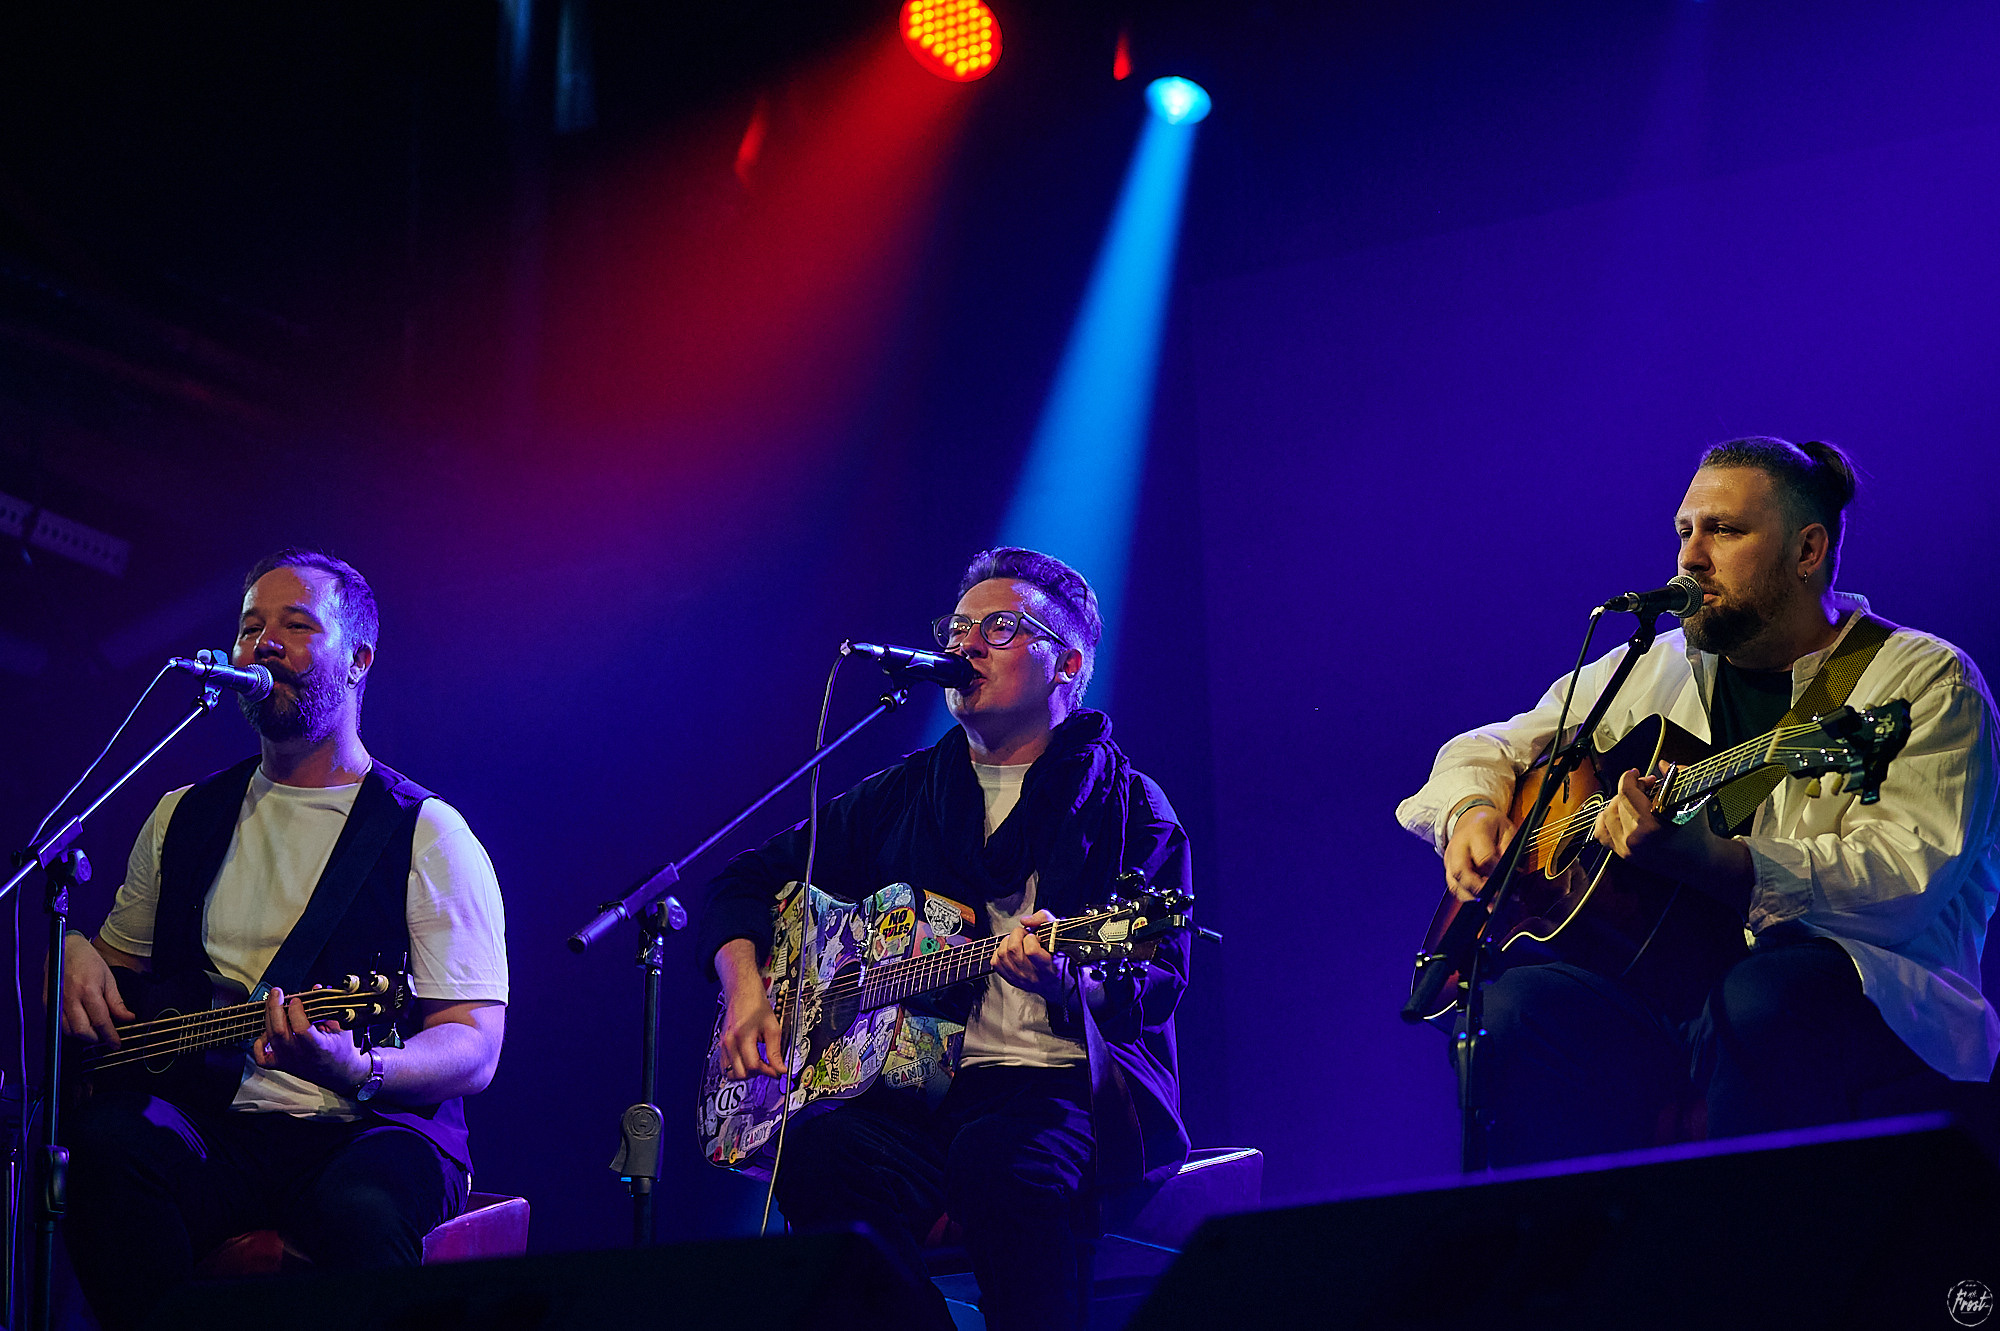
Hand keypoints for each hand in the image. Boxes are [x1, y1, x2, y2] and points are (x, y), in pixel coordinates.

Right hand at [59, 934, 133, 1044]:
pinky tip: (81, 1023)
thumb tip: (128, 1018)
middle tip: (106, 1036)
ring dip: (83, 1035)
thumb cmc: (88, 961)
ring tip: (94, 1029)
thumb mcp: (109, 978)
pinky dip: (70, 1029)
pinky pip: (59, 1025)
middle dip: (96, 1038)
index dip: (110, 1036)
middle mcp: (70, 998)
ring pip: (69, 1031)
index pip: (100, 1021)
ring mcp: (57, 1002)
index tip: (116, 1044)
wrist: (66, 949)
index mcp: (88, 990)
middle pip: (82, 1031)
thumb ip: (117, 1002)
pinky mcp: (48, 1004)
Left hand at [251, 987, 368, 1092]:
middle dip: (275, 1007)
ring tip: (273, 1003)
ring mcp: (287, 1061)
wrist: (339, 1074)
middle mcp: (299, 1055)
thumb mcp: (342, 1028)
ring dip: (269, 1017)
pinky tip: (267, 1031)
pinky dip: (259, 1042)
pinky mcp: (281, 1064)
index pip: (300, 1028)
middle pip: (279, 1031)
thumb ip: (327, 1009)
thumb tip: (316, 989)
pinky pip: (261, 1056)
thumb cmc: (341, 1051)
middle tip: (277, 992)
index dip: (296, 1011)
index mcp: (318, 1047)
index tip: (298, 999)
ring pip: (270, 1037)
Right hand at [718, 979, 785, 1081]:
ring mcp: (723, 1044)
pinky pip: (726, 1065)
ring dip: (746, 1073)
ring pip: (730, 1072)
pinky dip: (738, 1067)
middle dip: (756, 1074)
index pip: (753, 1065)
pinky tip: (749, 1060)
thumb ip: (776, 1050)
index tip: (777, 1070)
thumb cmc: (756, 1004)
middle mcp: (729, 1042)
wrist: (742, 991)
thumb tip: (780, 1068)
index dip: (768, 1071)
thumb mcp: (772, 1026)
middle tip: (769, 1067)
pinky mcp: (722, 1044)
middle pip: (740, 1073)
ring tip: (758, 1064)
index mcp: (742, 1036)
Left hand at [994, 910, 1067, 1001]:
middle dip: (1017, 935)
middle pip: (1013, 949)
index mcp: (1047, 966)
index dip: (1031, 938)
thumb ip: (1043, 919)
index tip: (1036, 938)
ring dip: (1008, 942)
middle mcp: (1032, 975)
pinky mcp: (1009, 979)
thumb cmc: (1057, 956)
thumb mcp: (1057, 933)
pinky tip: (1010, 951)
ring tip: (1018, 942)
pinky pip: (995, 962)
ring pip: (1002, 954)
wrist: (1054, 982)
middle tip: (1025, 936)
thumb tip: (1024, 921)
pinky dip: (1000, 952)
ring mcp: (1019, 979)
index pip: (1031, 951)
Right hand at [1443, 805, 1514, 902]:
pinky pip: (1453, 886)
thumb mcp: (1507, 829)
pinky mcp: (1448, 867)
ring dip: (1471, 897)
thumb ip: (1509, 849)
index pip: (1483, 857)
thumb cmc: (1491, 824)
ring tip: (1489, 906)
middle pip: (1461, 872)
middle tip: (1494, 901)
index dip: (1495, 873)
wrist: (1469, 817)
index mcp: (1475, 832)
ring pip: (1454, 883)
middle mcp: (1458, 846)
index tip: (1507, 882)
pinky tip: (1480, 902)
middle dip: (1478, 890)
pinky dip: (1466, 896)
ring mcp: (1450, 857)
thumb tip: (1512, 871)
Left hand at [1593, 766, 1751, 895]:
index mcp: (1651, 825)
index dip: (1629, 777)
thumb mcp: (1692, 800)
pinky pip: (1601, 832)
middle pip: (1617, 802)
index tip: (1636, 773)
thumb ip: (1677, 777)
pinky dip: (1605, 819)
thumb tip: (1662, 764)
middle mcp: (1635, 839)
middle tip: (1644, 786)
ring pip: (1607, 815)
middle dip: (1628, 788)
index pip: (1627, 792)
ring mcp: (1627, 848)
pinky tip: (1617, 813)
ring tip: (1634, 800)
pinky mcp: (1624, 855)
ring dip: (1618, 802)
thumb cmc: (1697, 832)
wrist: (1700, 861)